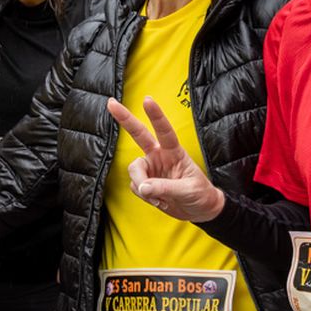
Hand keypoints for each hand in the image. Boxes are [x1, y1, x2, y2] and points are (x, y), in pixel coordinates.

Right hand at [107, 96, 225, 221]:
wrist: (199, 211)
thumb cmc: (200, 195)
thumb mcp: (188, 190)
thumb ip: (165, 187)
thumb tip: (143, 187)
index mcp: (174, 152)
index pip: (164, 131)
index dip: (155, 115)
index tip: (147, 100)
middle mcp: (159, 156)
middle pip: (139, 134)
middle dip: (125, 119)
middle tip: (111, 104)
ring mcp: (151, 169)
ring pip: (134, 170)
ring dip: (142, 185)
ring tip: (159, 199)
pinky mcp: (145, 183)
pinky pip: (135, 187)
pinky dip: (145, 197)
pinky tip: (159, 201)